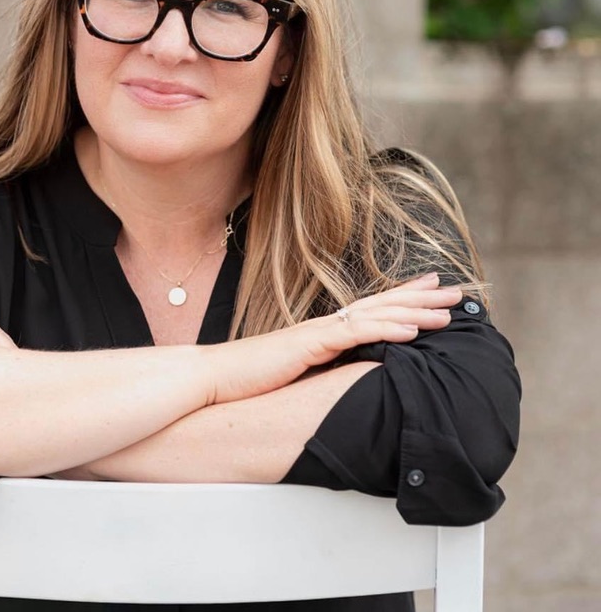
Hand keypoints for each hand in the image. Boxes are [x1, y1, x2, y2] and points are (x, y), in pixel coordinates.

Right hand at [204, 273, 458, 404]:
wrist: (213, 377)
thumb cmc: (247, 381)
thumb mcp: (293, 376)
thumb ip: (320, 371)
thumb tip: (347, 378)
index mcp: (322, 333)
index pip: (370, 309)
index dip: (403, 298)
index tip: (431, 290)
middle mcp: (324, 326)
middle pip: (381, 305)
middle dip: (421, 298)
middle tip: (458, 292)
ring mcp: (318, 332)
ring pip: (376, 314)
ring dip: (415, 311)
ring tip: (449, 310)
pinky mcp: (309, 344)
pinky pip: (355, 334)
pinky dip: (386, 328)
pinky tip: (412, 329)